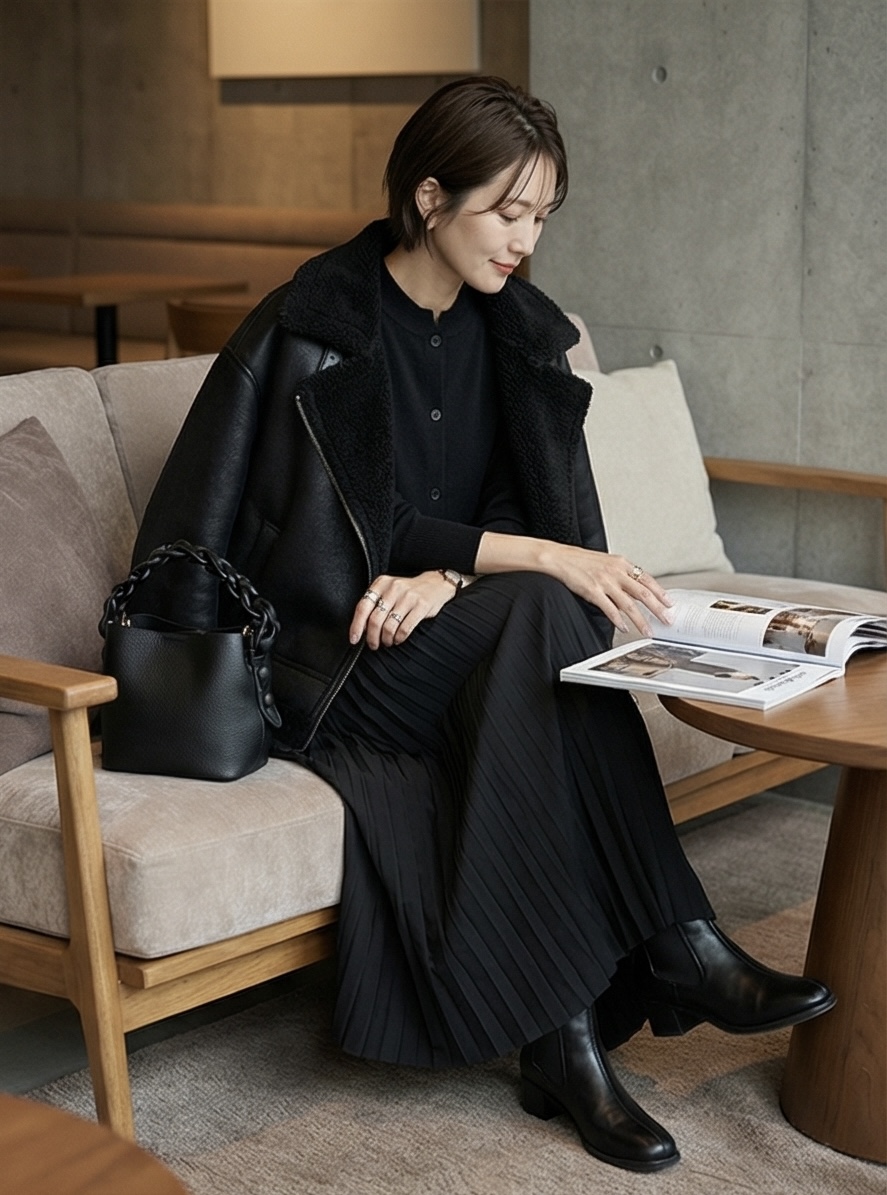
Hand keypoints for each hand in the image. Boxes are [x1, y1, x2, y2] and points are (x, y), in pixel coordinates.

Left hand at [349, 571, 455, 649]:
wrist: (435, 584)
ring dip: (386, 640)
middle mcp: (393, 588)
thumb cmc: (408, 591)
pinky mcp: (421, 606)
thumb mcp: (388, 590)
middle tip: (373, 645)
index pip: (363, 607)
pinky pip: (404, 629)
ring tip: (388, 641)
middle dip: (372, 638)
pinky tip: (398, 639)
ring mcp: (408, 597)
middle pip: (375, 620)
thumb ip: (375, 604)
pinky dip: (399, 638)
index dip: (356, 626)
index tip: (354, 639)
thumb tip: (361, 628)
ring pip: (389, 627)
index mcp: (381, 583)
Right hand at [540, 544, 672, 635]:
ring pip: (629, 604)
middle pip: (643, 593)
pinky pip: (609, 609)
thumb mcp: (606, 563)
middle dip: (657, 608)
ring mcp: (605, 582)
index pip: (647, 579)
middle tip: (666, 619)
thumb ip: (621, 576)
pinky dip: (618, 620)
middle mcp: (616, 572)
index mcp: (621, 564)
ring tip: (647, 630)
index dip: (660, 592)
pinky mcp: (593, 591)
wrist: (560, 558)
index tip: (669, 602)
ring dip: (640, 620)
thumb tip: (633, 593)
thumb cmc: (581, 561)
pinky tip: (623, 627)